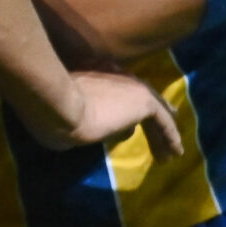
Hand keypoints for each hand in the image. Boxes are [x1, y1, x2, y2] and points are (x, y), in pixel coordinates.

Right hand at [68, 69, 183, 159]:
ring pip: (153, 111)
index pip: (115, 90)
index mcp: (92, 74)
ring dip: (160, 133)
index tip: (129, 122)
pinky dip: (170, 136)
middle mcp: (113, 75)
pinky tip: (175, 152)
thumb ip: (76, 116)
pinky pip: (163, 122)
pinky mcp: (143, 101)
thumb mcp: (61, 112)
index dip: (124, 107)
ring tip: (168, 152)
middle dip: (149, 118)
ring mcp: (130, 86)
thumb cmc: (50, 111)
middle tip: (157, 132)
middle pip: (138, 99)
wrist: (60, 106)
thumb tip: (90, 130)